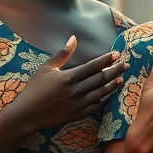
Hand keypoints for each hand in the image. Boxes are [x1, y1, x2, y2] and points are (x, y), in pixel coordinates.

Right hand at [9, 36, 127, 131]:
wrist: (27, 114)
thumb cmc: (34, 89)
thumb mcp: (46, 68)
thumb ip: (62, 54)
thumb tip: (73, 38)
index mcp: (69, 77)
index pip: (93, 66)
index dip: (107, 59)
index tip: (117, 54)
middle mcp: (76, 90)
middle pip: (101, 78)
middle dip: (115, 70)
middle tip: (126, 64)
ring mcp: (79, 104)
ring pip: (102, 93)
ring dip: (113, 85)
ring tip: (121, 78)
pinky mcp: (78, 115)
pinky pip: (97, 107)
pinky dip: (104, 100)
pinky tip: (109, 95)